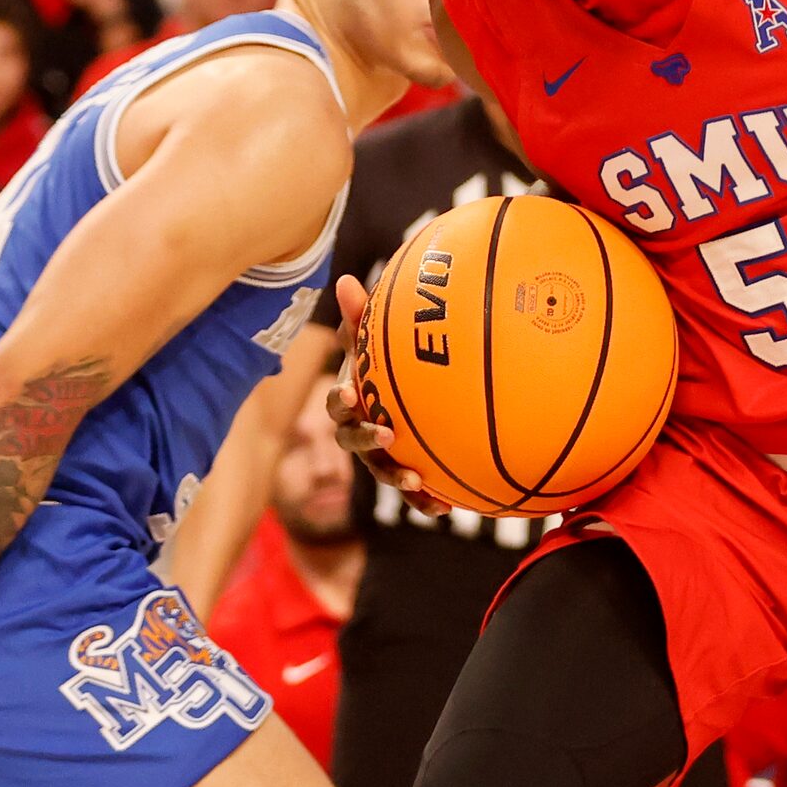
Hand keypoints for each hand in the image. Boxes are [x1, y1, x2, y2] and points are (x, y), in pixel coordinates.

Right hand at [323, 275, 448, 515]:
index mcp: (350, 403)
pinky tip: (448, 507)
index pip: (338, 403)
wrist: (406, 397)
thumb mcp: (371, 341)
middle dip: (366, 441)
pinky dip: (426, 500)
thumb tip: (345, 279)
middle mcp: (359, 433)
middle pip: (353, 443)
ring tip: (416, 482)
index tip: (351, 390)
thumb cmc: (381, 365)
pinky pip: (413, 491)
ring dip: (396, 478)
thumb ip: (360, 317)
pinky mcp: (405, 472)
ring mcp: (380, 457)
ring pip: (382, 472)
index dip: (341, 399)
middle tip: (386, 435)